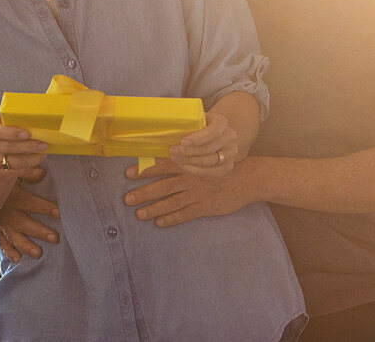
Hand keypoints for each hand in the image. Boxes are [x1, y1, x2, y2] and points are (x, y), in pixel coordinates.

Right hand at [0, 115, 47, 176]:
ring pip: (10, 162)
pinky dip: (26, 169)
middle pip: (6, 147)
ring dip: (29, 160)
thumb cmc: (12, 134)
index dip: (11, 133)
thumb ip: (23, 123)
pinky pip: (12, 172)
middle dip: (27, 147)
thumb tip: (42, 124)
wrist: (2, 152)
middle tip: (43, 145)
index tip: (27, 134)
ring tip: (41, 155)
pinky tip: (35, 166)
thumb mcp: (14, 124)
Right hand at [0, 168, 60, 261]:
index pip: (29, 203)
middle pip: (24, 223)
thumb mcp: (15, 175)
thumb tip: (42, 172)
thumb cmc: (6, 182)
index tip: (59, 212)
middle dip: (39, 231)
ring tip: (39, 253)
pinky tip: (18, 259)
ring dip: (26, 245)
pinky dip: (9, 252)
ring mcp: (2, 223)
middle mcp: (7, 212)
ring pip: (14, 236)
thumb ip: (27, 173)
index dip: (44, 207)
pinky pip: (2, 243)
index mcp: (13, 196)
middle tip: (54, 238)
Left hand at [123, 158, 250, 226]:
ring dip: (154, 208)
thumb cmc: (221, 164)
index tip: (127, 174)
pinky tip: (159, 223)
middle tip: (127, 200)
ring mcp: (198, 194)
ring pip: (171, 202)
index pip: (161, 165)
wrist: (247, 178)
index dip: (144, 169)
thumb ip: (185, 154)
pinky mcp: (206, 207)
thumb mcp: (203, 154)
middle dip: (143, 193)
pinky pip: (186, 214)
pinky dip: (172, 219)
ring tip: (139, 214)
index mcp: (188, 163)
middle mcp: (190, 178)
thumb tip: (163, 150)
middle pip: (163, 186)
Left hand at [168, 110, 238, 175]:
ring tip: (176, 159)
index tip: (182, 141)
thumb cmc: (203, 125)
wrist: (219, 135)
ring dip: (190, 162)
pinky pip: (212, 172)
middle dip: (188, 152)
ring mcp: (231, 153)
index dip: (197, 139)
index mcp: (222, 122)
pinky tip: (184, 166)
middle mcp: (230, 138)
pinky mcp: (228, 166)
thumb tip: (169, 124)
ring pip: (209, 162)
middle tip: (173, 151)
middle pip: (208, 148)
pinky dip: (196, 171)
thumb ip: (189, 121)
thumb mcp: (198, 118)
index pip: (213, 132)